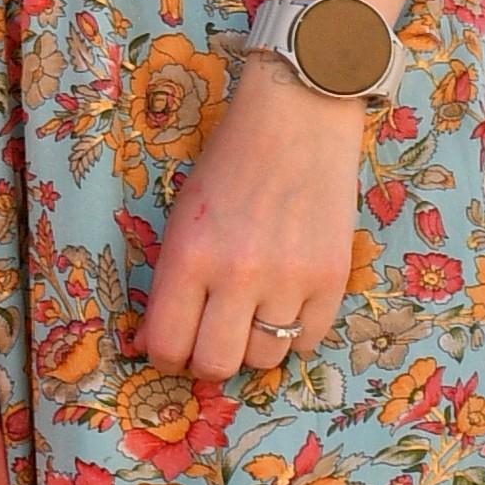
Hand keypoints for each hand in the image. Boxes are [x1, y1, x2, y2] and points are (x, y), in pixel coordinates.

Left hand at [137, 65, 370, 380]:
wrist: (298, 119)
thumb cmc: (229, 165)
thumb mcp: (181, 219)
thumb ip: (171, 282)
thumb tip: (153, 344)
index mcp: (188, 256)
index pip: (166, 346)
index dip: (166, 358)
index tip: (174, 350)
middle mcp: (237, 275)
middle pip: (216, 365)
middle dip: (208, 361)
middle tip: (213, 341)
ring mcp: (289, 279)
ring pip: (265, 359)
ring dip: (254, 345)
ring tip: (254, 312)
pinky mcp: (332, 278)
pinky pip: (308, 341)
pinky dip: (295, 332)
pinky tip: (288, 301)